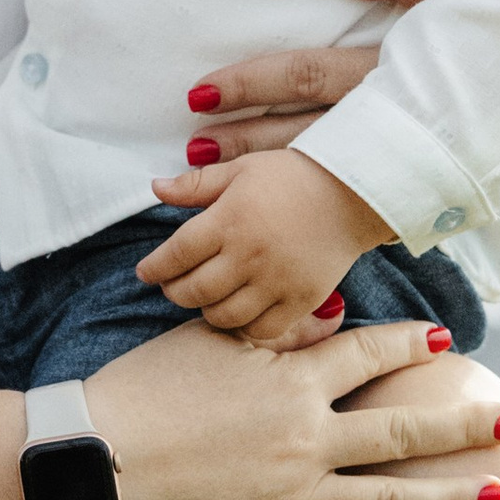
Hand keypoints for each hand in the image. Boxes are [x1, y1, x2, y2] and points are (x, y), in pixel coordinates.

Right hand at [82, 312, 499, 499]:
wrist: (89, 465)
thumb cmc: (137, 394)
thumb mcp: (200, 342)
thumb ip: (269, 332)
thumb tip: (328, 318)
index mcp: (288, 381)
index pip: (364, 355)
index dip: (407, 346)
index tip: (443, 345)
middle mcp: (304, 439)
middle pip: (402, 431)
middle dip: (464, 425)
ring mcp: (292, 499)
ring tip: (499, 499)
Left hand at [135, 148, 387, 347]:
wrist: (354, 192)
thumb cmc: (294, 176)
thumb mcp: (242, 169)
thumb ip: (197, 184)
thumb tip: (155, 188)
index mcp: (230, 220)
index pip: (176, 255)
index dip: (154, 268)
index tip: (145, 271)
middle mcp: (249, 255)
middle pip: (193, 291)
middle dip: (174, 291)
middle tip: (173, 285)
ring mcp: (276, 282)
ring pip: (222, 315)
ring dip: (205, 310)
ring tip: (206, 297)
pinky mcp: (301, 301)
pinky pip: (262, 330)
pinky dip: (244, 327)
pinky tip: (239, 312)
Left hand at [171, 0, 441, 175]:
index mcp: (395, 67)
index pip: (308, 74)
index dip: (253, 81)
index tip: (201, 92)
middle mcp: (394, 118)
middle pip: (301, 136)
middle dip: (241, 146)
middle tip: (187, 156)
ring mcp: (404, 158)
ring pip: (319, 171)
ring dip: (261, 177)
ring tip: (208, 182)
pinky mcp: (415, 184)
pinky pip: (346, 198)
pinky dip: (301, 202)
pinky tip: (267, 208)